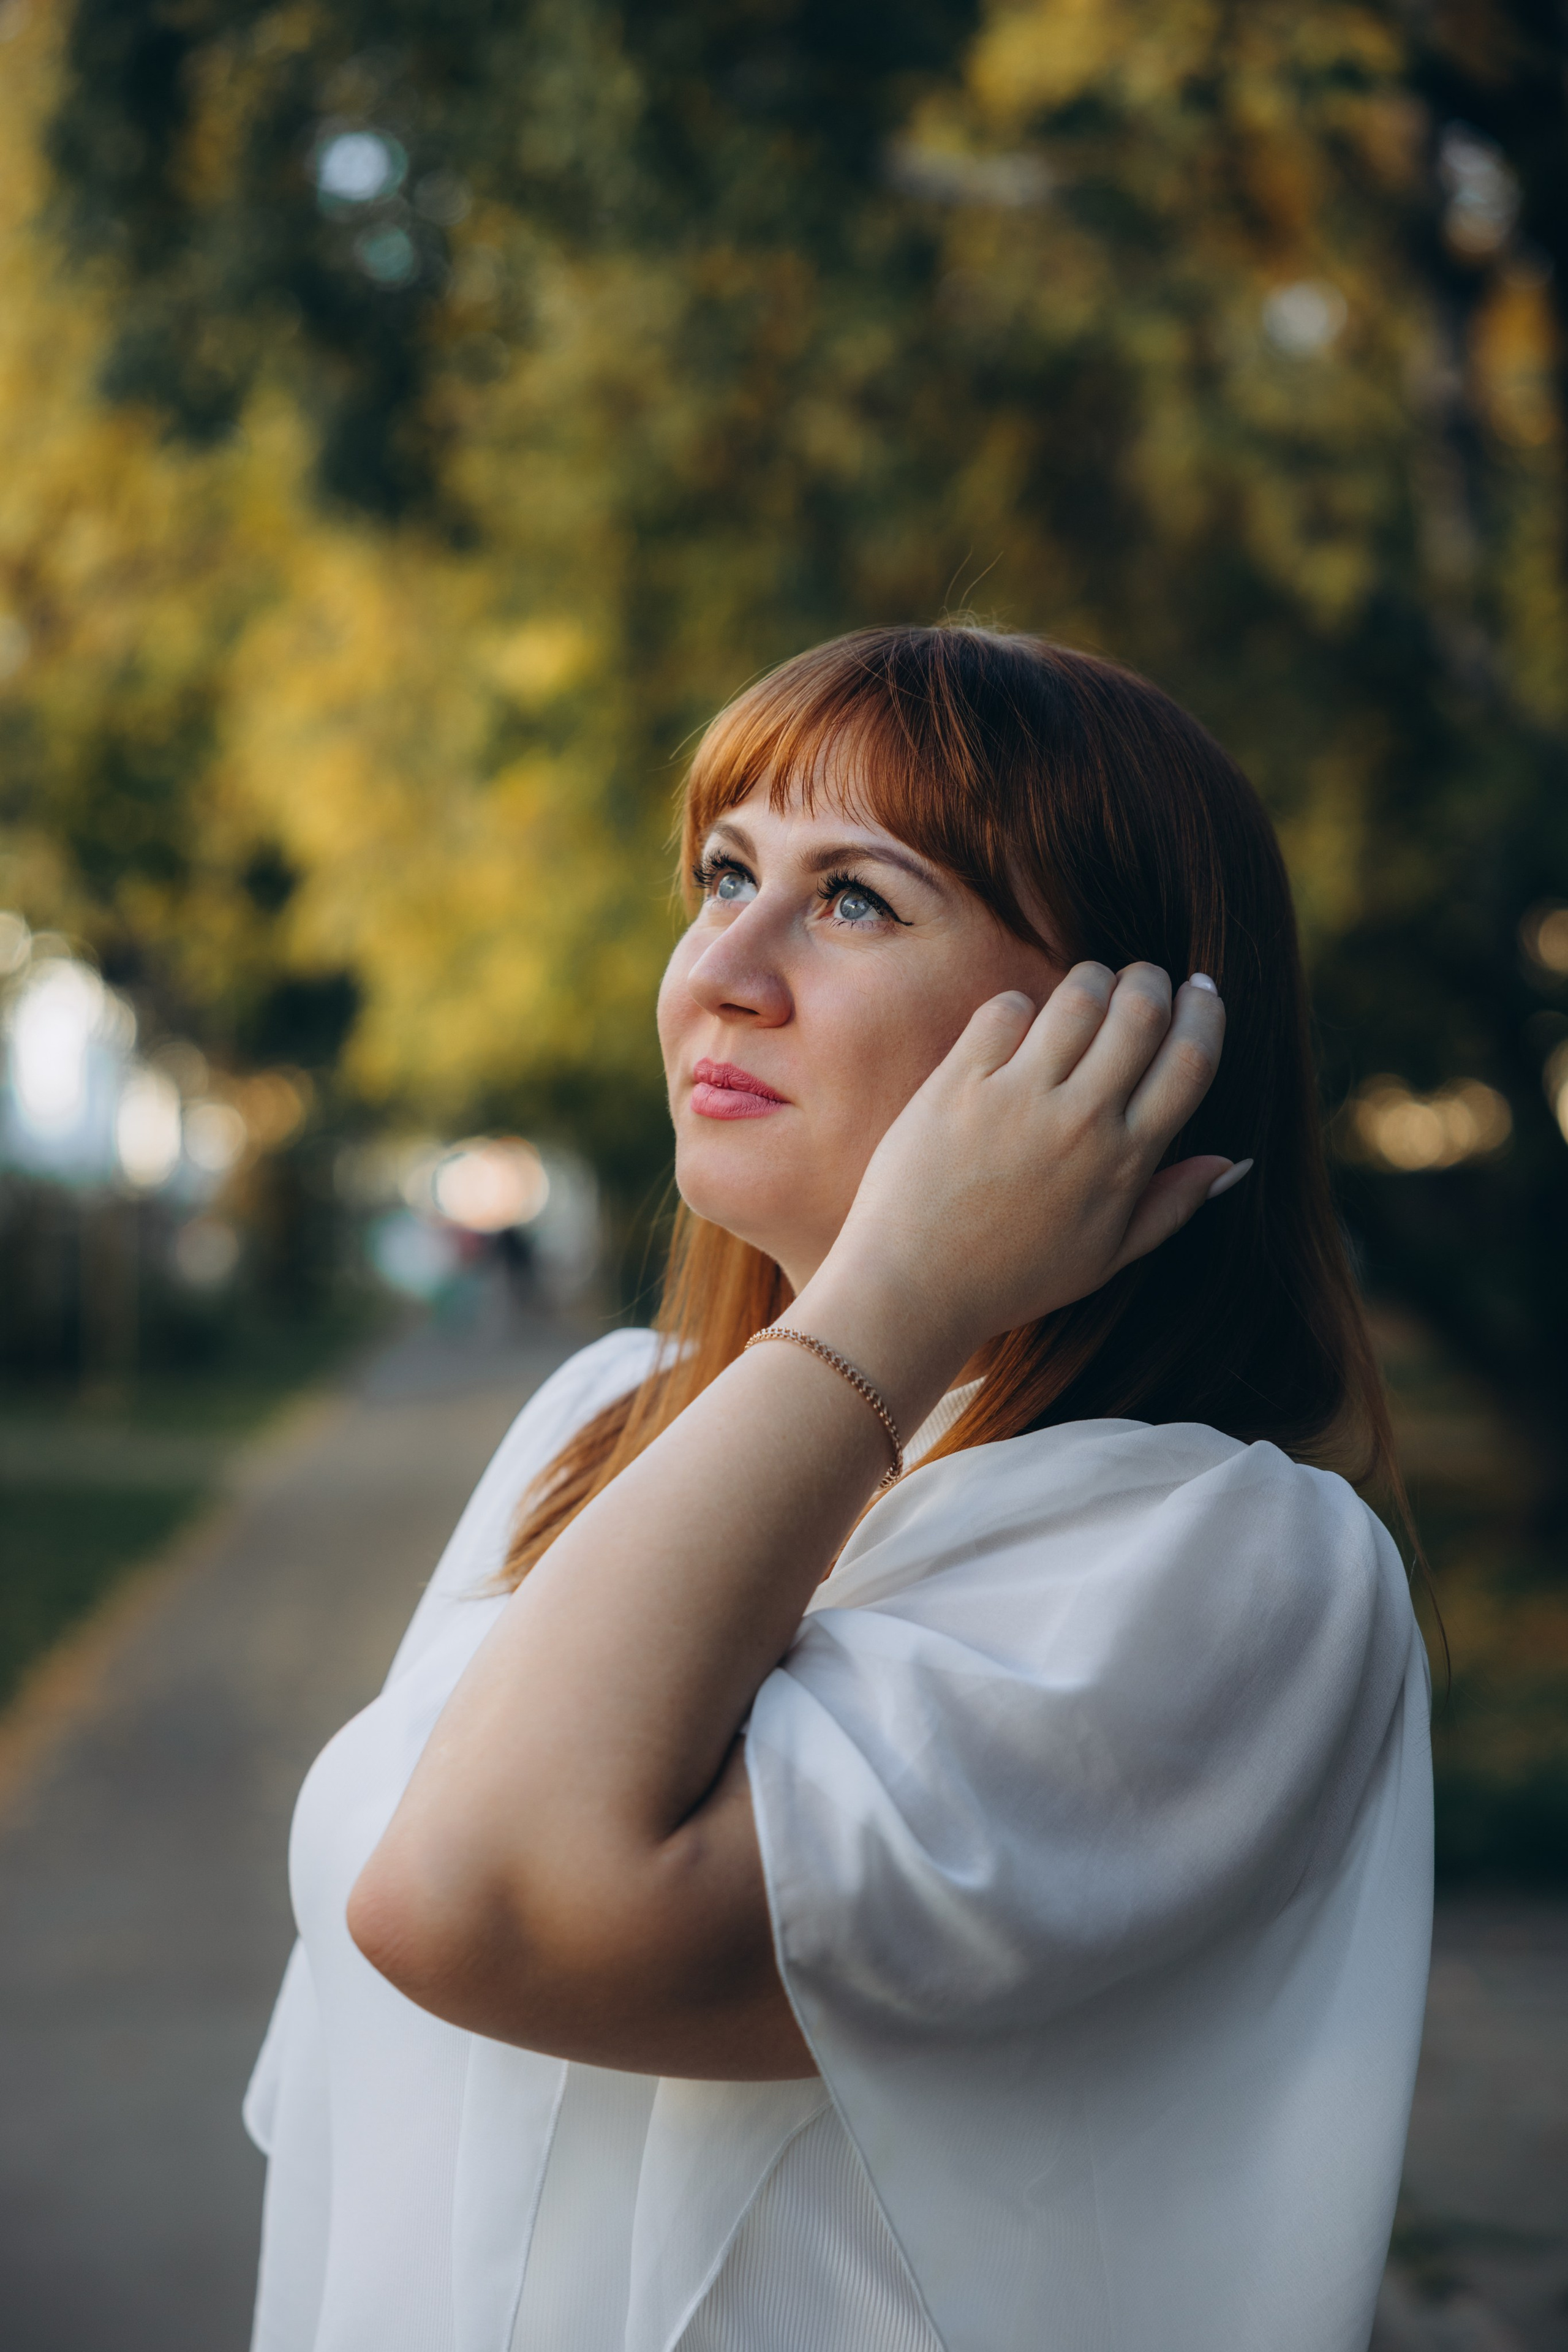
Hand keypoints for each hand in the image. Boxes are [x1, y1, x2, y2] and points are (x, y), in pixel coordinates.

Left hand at [814, 963, 1230, 1369]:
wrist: (912, 1289)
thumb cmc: (1011, 1278)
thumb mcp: (1105, 1258)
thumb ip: (1171, 1206)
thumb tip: (1230, 1162)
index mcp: (1124, 1161)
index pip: (1191, 1061)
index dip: (1206, 1013)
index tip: (1202, 991)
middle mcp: (1079, 1121)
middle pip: (1142, 1011)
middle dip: (1152, 979)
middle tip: (1144, 979)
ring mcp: (1018, 1097)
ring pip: (1080, 996)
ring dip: (1094, 979)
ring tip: (1090, 989)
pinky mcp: (959, 1082)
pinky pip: (1006, 1009)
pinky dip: (1020, 1005)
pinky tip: (1018, 1025)